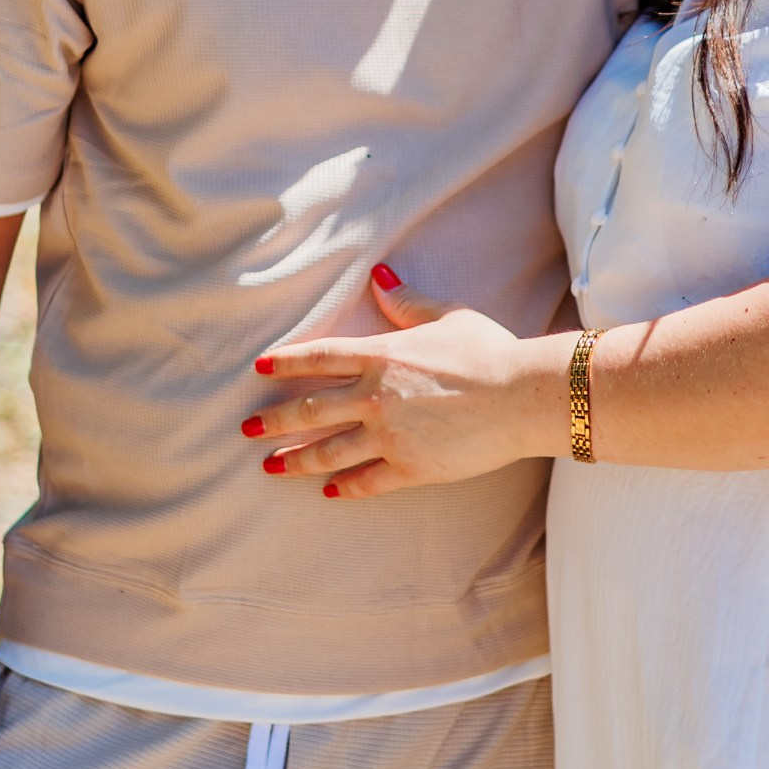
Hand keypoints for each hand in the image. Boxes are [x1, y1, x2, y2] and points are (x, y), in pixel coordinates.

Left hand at [244, 269, 558, 497]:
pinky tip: (330, 492)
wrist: (521, 397)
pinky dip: (345, 487)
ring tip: (270, 467)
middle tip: (247, 428)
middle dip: (274, 420)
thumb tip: (379, 276)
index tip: (260, 368)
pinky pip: (367, 480)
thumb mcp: (447, 315)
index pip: (319, 358)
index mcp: (381, 355)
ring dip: (295, 460)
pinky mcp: (409, 467)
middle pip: (310, 410)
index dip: (287, 362)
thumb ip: (405, 301)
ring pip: (329, 450)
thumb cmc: (489, 351)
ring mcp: (389, 435)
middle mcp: (375, 396)